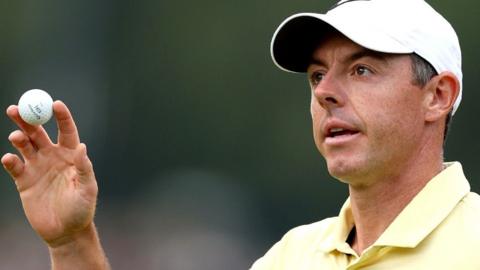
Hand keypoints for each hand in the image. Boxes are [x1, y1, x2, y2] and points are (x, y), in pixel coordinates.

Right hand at [1, 101, 97, 246]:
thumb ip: (84, 168)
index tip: (55, 103)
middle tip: (17, 108)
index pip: (66, 130)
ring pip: (24, 145)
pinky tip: (9, 159)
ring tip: (17, 137)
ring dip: (18, 137)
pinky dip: (10, 160)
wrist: (66, 231)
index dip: (61, 116)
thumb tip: (82, 147)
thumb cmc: (82, 209)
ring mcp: (37, 167)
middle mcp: (52, 156)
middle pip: (38, 132)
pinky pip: (14, 166)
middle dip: (28, 119)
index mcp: (71, 154)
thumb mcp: (87, 188)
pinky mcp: (24, 181)